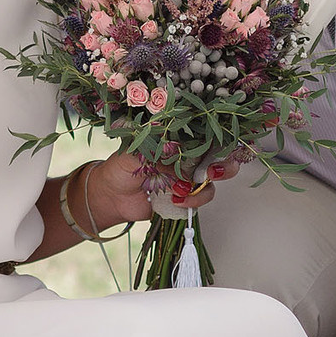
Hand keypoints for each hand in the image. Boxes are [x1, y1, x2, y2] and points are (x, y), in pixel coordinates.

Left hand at [73, 152, 220, 230]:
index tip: (219, 146)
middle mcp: (186, 158)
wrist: (111, 197)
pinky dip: (192, 202)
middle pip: (218, 159)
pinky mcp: (184, 199)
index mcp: (177, 140)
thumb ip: (156, 148)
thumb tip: (178, 148)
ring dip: (202, 188)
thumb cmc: (120, 167)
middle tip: (213, 172)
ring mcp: (187, 180)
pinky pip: (199, 201)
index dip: (218, 139)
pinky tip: (176, 200)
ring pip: (211, 183)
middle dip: (224, 165)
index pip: (205, 135)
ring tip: (180, 191)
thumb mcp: (135, 151)